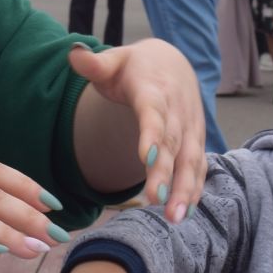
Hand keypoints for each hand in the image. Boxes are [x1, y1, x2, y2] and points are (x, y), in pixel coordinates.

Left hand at [67, 40, 205, 221]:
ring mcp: (189, 127)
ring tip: (175, 217)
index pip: (153, 114)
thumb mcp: (113, 61)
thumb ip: (94, 64)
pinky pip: (197, 166)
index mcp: (153, 90)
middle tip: (157, 200)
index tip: (147, 159)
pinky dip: (194, 189)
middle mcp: (176, 110)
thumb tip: (74, 54)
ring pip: (190, 159)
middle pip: (172, 144)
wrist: (170, 64)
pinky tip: (185, 213)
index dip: (152, 135)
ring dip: (185, 188)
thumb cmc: (134, 68)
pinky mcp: (195, 140)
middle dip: (167, 174)